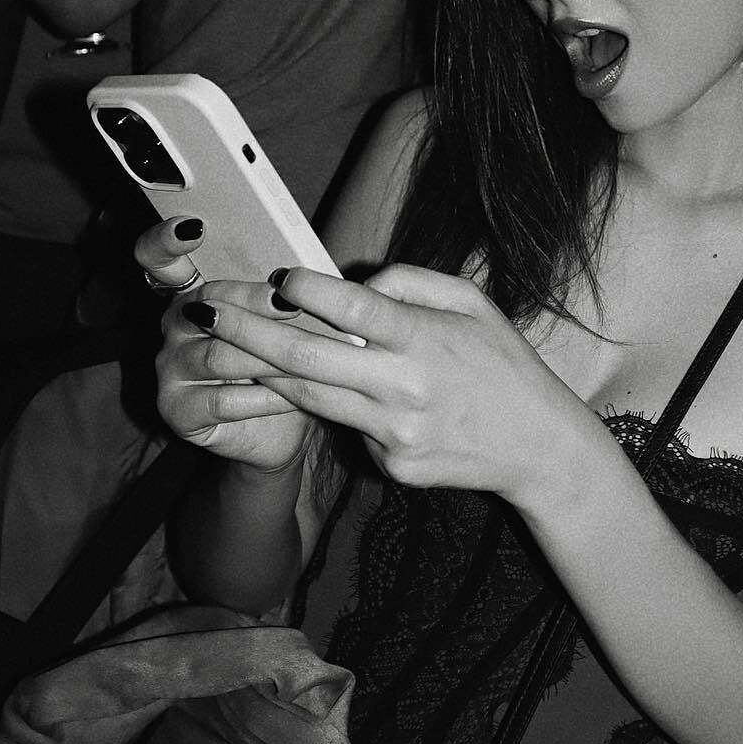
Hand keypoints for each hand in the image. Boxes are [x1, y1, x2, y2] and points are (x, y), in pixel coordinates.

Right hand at [137, 217, 316, 472]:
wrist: (284, 430)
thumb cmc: (289, 364)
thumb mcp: (292, 323)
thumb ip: (291, 293)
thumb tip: (333, 269)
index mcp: (192, 293)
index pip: (160, 258)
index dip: (167, 240)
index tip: (194, 227)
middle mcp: (173, 325)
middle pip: (208, 304)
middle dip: (253, 303)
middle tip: (292, 303)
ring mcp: (169, 368)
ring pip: (219, 355)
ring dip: (267, 356)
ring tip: (308, 354)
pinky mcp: (177, 409)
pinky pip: (224, 399)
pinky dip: (266, 397)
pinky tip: (296, 394)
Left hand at [181, 262, 587, 502]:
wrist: (537, 446)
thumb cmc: (502, 364)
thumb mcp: (472, 304)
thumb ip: (411, 283)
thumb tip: (355, 282)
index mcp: (425, 340)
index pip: (351, 308)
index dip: (306, 291)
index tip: (278, 278)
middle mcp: (404, 388)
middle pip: (304, 357)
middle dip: (245, 331)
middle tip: (205, 310)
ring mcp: (393, 433)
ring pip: (309, 397)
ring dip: (260, 370)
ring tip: (223, 346)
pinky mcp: (390, 465)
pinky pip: (345, 427)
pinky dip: (327, 405)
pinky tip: (310, 391)